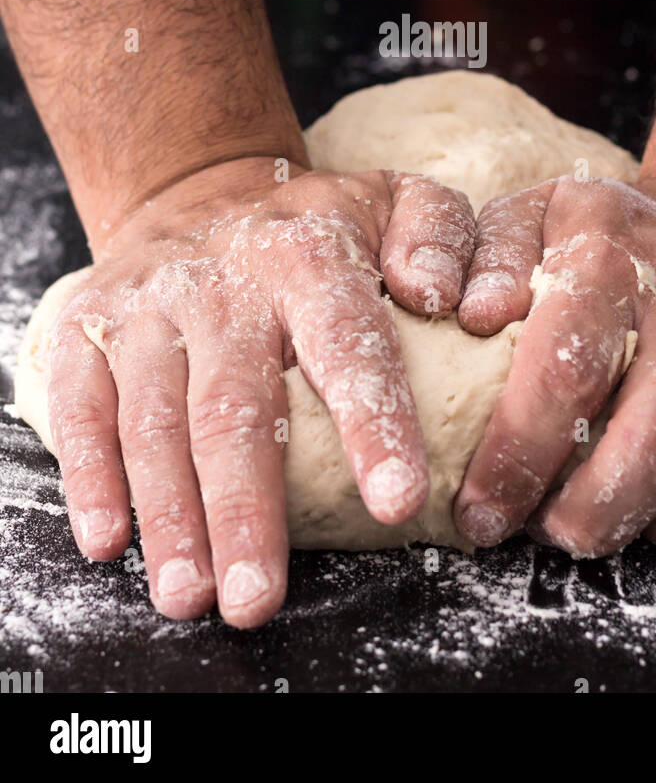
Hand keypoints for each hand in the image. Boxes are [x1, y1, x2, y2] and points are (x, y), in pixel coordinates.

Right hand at [46, 158, 473, 625]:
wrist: (200, 190)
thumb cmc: (316, 224)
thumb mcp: (395, 200)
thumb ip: (440, 235)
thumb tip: (441, 295)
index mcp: (308, 258)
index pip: (345, 341)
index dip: (373, 421)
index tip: (397, 500)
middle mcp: (224, 285)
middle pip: (234, 405)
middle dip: (245, 507)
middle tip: (257, 597)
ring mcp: (147, 308)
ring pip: (155, 419)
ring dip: (171, 513)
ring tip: (192, 594)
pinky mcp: (86, 328)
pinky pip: (80, 407)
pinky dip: (91, 476)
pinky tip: (108, 539)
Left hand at [453, 170, 655, 554]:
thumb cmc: (614, 235)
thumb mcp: (534, 217)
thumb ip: (486, 261)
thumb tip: (466, 316)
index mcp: (611, 247)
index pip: (564, 369)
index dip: (519, 456)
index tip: (483, 511)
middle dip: (596, 512)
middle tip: (558, 537)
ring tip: (618, 524)